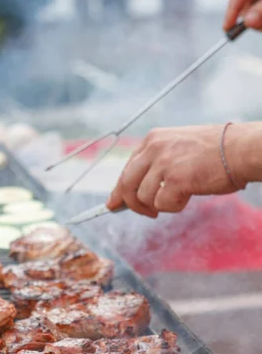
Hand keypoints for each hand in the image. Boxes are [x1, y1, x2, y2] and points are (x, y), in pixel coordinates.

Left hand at [106, 124, 256, 217]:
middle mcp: (154, 149)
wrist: (240, 149)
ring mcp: (163, 163)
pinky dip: (173, 207)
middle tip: (147, 213)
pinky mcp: (175, 180)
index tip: (113, 204)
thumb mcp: (178, 148)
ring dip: (159, 206)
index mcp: (152, 140)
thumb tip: (134, 192)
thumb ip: (155, 164)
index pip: (126, 169)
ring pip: (143, 198)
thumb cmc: (215, 152)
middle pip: (126, 185)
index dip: (119, 190)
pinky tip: (187, 197)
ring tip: (179, 197)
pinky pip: (162, 205)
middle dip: (132, 204)